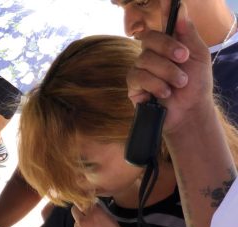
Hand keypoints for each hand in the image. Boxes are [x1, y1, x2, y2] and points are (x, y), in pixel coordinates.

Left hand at [71, 203, 128, 226]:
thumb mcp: (114, 223)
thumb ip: (102, 214)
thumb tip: (95, 207)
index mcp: (95, 214)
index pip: (86, 201)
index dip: (88, 203)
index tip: (90, 204)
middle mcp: (83, 221)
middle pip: (75, 209)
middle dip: (80, 210)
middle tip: (87, 215)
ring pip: (76, 222)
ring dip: (81, 224)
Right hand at [126, 5, 212, 135]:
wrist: (189, 112)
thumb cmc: (195, 85)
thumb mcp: (198, 57)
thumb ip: (188, 34)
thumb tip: (181, 10)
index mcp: (168, 44)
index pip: (163, 23)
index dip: (164, 10)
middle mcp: (151, 54)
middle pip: (149, 38)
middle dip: (169, 48)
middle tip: (183, 59)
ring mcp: (140, 70)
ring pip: (145, 60)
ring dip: (167, 72)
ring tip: (179, 84)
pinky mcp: (133, 87)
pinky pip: (138, 77)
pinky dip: (155, 85)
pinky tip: (164, 93)